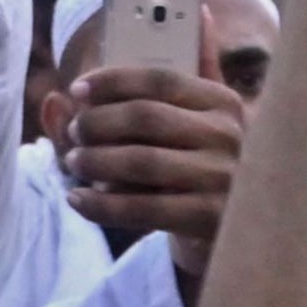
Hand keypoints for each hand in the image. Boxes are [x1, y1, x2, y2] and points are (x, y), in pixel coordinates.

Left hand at [49, 62, 247, 273]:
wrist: (233, 227)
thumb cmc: (193, 166)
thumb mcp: (183, 127)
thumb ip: (134, 104)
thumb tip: (74, 89)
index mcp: (222, 101)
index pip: (161, 79)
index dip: (113, 81)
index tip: (77, 89)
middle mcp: (228, 135)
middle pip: (146, 117)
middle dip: (98, 122)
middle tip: (74, 132)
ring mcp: (222, 177)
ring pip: (141, 161)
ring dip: (95, 160)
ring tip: (73, 162)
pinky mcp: (209, 217)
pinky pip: (142, 209)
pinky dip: (101, 205)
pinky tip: (77, 199)